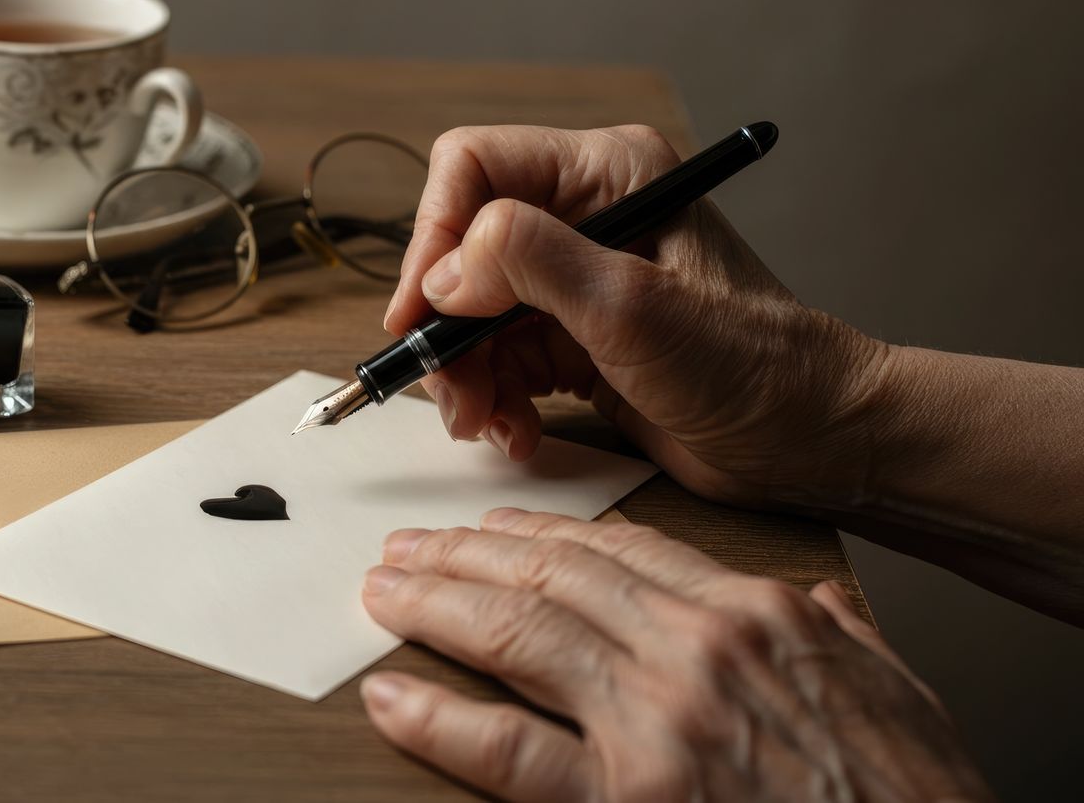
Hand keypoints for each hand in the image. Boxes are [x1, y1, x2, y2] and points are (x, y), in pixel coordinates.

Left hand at [359, 511, 992, 801]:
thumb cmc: (915, 792)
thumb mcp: (890, 683)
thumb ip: (834, 633)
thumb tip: (813, 606)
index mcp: (755, 614)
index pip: (623, 549)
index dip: (543, 532)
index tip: (498, 528)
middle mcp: (696, 651)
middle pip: (552, 576)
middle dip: (468, 556)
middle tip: (412, 549)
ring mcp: (658, 723)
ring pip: (520, 635)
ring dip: (439, 605)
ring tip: (387, 593)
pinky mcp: (628, 802)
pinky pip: (510, 752)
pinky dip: (441, 720)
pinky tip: (393, 696)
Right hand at [385, 125, 886, 505]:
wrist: (810, 443)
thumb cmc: (754, 367)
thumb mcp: (633, 309)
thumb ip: (532, 265)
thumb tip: (446, 271)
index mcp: (609, 172)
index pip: (474, 168)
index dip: (434, 237)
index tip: (423, 313)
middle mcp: (586, 214)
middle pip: (461, 249)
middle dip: (447, 326)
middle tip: (451, 391)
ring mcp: (577, 279)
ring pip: (470, 312)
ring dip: (465, 373)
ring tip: (486, 423)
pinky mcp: (573, 337)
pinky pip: (497, 358)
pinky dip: (493, 399)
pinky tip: (516, 431)